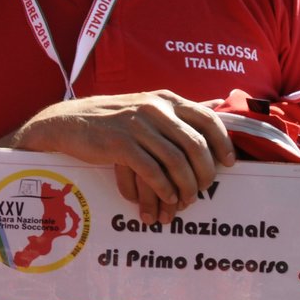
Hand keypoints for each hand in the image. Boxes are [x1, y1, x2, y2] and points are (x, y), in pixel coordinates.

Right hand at [8, 90, 234, 224]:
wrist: (69, 122)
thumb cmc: (116, 119)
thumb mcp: (150, 106)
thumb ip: (183, 109)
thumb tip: (221, 102)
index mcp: (167, 100)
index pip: (208, 118)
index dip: (223, 142)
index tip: (230, 163)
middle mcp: (155, 109)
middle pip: (195, 144)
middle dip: (205, 171)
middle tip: (206, 188)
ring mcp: (137, 125)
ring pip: (175, 160)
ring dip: (185, 185)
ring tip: (186, 199)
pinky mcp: (119, 145)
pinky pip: (151, 171)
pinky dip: (164, 188)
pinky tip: (168, 197)